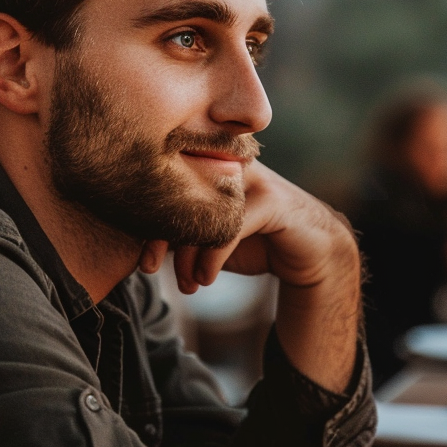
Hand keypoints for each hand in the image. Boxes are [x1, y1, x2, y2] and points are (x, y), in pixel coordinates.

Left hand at [142, 162, 361, 392]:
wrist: (308, 250)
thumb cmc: (252, 240)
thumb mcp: (208, 237)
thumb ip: (178, 233)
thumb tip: (137, 250)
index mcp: (208, 163)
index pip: (164, 183)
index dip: (146, 222)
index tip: (142, 261)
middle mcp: (228, 164)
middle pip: (178, 191)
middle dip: (160, 235)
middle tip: (149, 269)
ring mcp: (251, 178)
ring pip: (203, 211)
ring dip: (187, 252)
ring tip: (187, 283)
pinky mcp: (270, 199)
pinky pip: (230, 227)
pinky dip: (212, 257)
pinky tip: (205, 279)